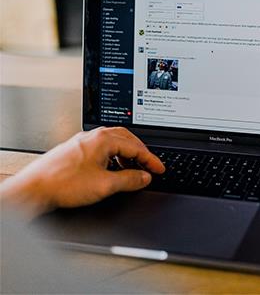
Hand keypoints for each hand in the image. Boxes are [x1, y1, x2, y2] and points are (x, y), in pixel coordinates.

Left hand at [0, 127, 164, 219]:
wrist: (34, 188)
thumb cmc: (64, 184)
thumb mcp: (105, 185)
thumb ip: (129, 180)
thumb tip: (144, 177)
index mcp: (104, 139)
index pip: (136, 147)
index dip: (151, 160)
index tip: (159, 169)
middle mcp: (94, 136)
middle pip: (127, 140)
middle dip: (141, 153)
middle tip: (150, 166)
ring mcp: (84, 141)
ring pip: (114, 142)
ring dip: (127, 155)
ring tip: (133, 170)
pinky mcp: (76, 149)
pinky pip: (102, 148)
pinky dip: (114, 156)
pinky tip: (112, 169)